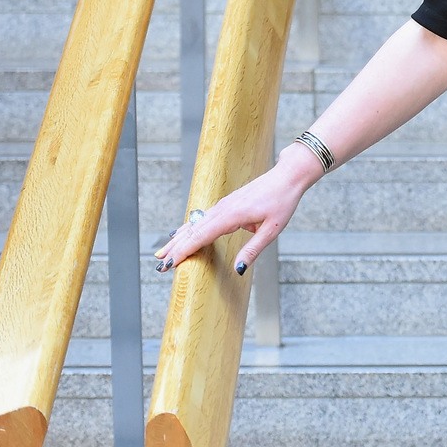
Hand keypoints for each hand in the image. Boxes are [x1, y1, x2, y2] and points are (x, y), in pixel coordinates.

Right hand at [153, 144, 321, 274]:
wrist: (287, 177)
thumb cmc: (282, 202)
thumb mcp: (273, 230)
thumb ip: (253, 250)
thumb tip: (238, 270)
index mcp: (232, 216)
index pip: (201, 236)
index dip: (184, 251)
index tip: (169, 264)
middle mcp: (222, 209)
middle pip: (193, 231)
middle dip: (175, 248)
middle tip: (159, 265)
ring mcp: (222, 205)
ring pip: (195, 224)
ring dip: (178, 239)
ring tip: (163, 253)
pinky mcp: (225, 204)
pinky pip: (202, 219)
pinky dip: (188, 229)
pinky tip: (180, 235)